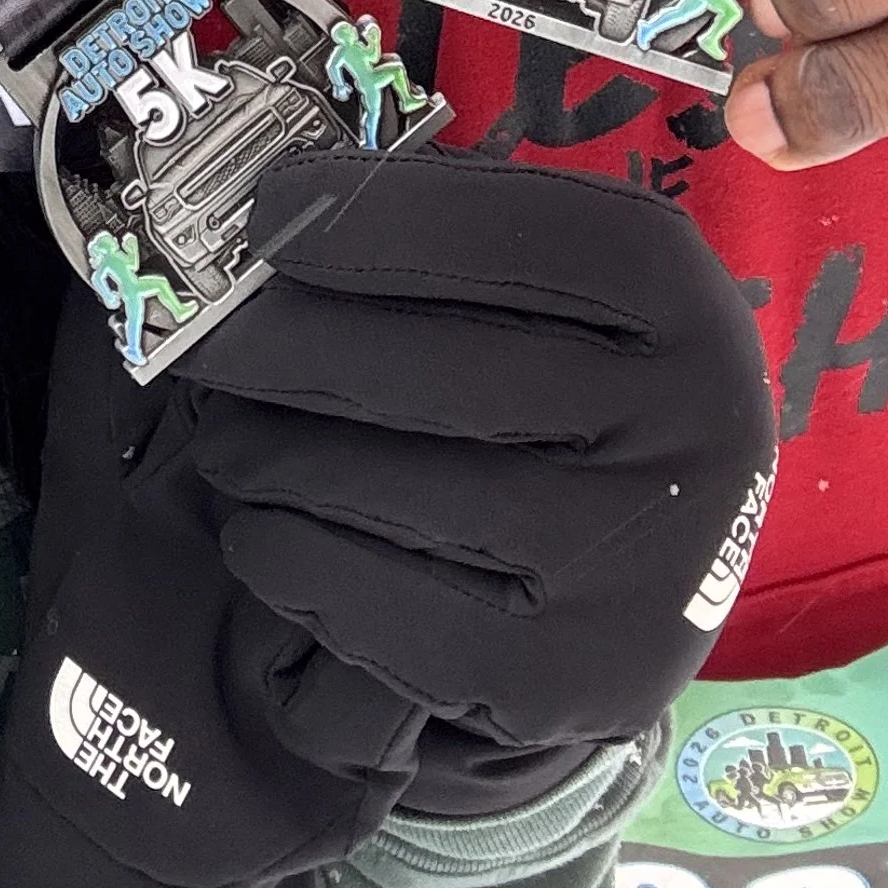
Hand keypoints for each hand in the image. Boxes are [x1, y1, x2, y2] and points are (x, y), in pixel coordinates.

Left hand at [0, 146, 775, 887]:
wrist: (661, 573)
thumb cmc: (575, 386)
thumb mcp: (565, 285)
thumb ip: (451, 234)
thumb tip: (273, 206)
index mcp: (680, 296)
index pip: (510, 233)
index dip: (370, 218)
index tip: (262, 213)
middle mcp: (688, 424)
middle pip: (433, 368)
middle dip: (281, 345)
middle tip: (199, 341)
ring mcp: (636, 563)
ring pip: (390, 487)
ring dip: (270, 455)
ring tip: (225, 437)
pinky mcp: (571, 681)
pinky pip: (380, 607)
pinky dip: (293, 559)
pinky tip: (263, 529)